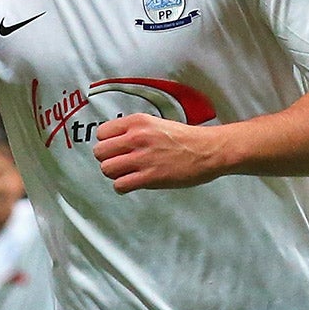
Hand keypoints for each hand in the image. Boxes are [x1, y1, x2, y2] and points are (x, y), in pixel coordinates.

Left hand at [94, 113, 224, 192]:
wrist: (208, 150)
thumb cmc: (186, 138)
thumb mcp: (156, 123)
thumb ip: (135, 130)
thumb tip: (117, 142)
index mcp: (137, 122)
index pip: (102, 133)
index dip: (107, 143)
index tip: (115, 149)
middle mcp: (136, 137)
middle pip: (100, 152)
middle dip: (108, 159)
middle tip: (120, 163)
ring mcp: (142, 158)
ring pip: (107, 169)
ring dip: (115, 174)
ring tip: (127, 174)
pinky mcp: (149, 177)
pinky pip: (120, 185)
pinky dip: (123, 187)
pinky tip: (133, 183)